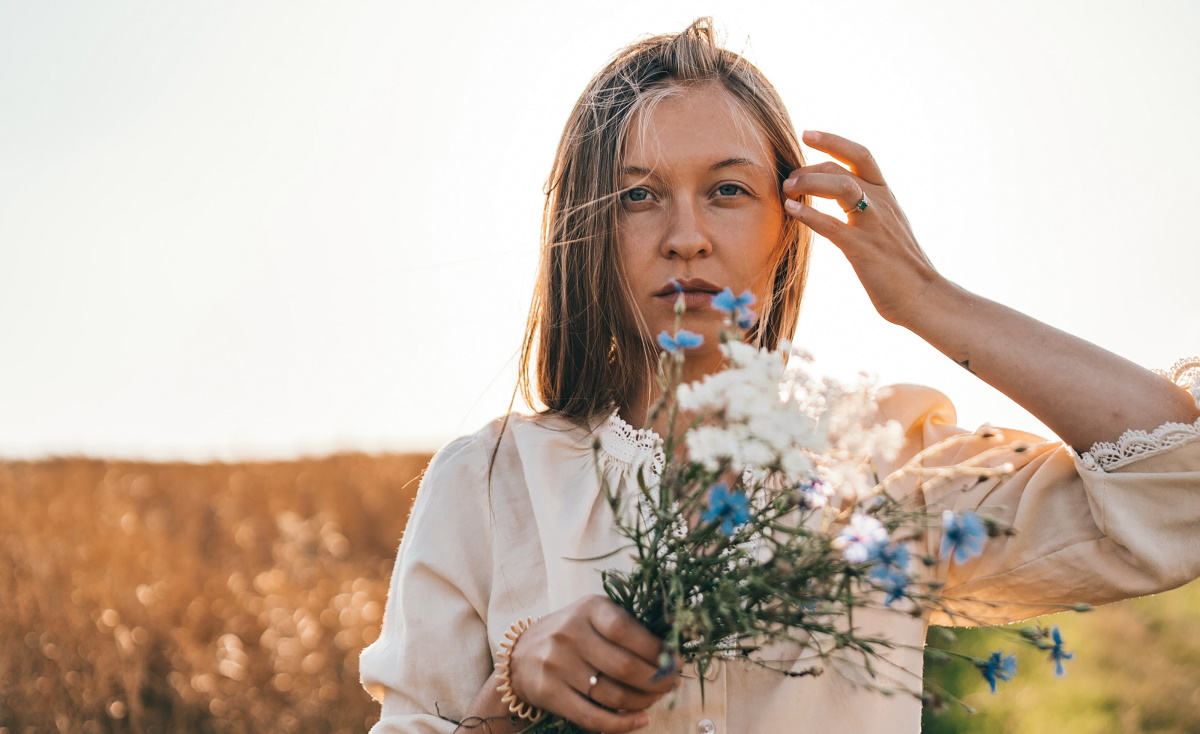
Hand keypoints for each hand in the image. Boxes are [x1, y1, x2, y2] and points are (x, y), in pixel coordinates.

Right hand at [508, 595, 678, 731]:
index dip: (656, 649)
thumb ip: (628, 627)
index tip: (675, 660)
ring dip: (644, 701)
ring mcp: (557, 665)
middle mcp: (570, 634)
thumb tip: (672, 650)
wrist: (520, 655)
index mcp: (588, 609)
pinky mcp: (550, 693)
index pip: (626, 630)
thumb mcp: (594, 616)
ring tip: (654, 699)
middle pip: (623, 666)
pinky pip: (593, 717)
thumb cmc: (571, 634)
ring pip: (613, 694)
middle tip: (670, 684)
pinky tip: (641, 720)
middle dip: (656, 680)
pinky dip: (623, 724)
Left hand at [782, 130, 943, 326]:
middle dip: (811, 167)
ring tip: (787, 189)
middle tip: (788, 178)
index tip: (808, 134)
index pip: (860, 155)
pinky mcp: (864, 249)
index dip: (833, 141)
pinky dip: (809, 214)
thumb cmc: (899, 265)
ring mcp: (873, 224)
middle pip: (844, 167)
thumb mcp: (885, 226)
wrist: (922, 296)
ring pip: (842, 186)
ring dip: (810, 182)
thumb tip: (840, 199)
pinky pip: (832, 225)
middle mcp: (881, 203)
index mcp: (886, 195)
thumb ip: (865, 209)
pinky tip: (791, 209)